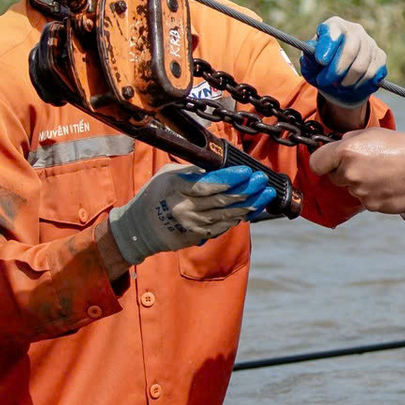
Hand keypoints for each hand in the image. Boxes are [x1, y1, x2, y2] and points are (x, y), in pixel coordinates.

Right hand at [106, 164, 276, 266]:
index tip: (246, 170)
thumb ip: (194, 172)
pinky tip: (254, 207)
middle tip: (262, 179)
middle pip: (221, 201)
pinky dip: (240, 217)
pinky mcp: (197, 236)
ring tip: (265, 193)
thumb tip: (222, 167)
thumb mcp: (169, 176)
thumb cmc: (156, 194)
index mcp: (175, 189)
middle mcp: (184, 209)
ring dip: (249, 204)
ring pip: (226, 215)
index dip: (229, 178)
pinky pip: (224, 226)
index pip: (206, 185)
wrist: (139, 228)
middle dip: (246, 190)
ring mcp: (192, 225)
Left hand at [300, 18, 386, 107]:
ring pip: (361, 66)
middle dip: (336, 70)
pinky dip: (359, 84)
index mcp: (335, 25)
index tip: (321, 61)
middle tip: (325, 82)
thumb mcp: (310, 65)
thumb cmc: (320, 69)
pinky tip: (351, 85)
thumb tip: (314, 52)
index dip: (328, 46)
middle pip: (350, 50)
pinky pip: (372, 74)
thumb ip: (309, 58)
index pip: (333, 31)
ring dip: (346, 81)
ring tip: (337, 86)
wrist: (338, 82)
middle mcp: (355, 30)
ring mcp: (370, 43)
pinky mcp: (380, 57)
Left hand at [309, 129, 404, 214]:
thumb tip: (339, 144)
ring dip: (362, 183)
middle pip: (334, 177)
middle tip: (367, 164)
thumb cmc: (402, 148)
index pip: (316, 162)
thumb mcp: (374, 133)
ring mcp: (359, 192)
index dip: (323, 161)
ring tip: (383, 173)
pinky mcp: (370, 205)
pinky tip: (388, 184)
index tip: (331, 161)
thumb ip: (350, 139)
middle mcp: (349, 174)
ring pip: (351, 188)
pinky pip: (365, 199)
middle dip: (346, 172)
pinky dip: (373, 194)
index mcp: (346, 152)